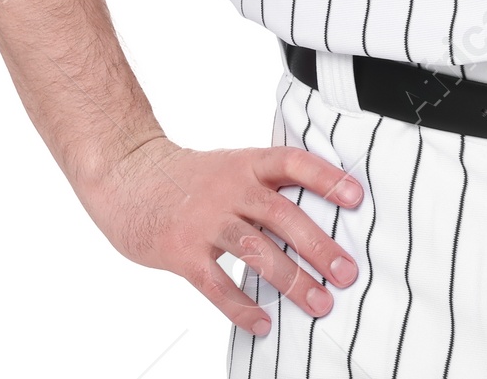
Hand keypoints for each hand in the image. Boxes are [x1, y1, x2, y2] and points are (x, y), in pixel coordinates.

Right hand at [74, 135, 362, 338]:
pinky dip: (242, 307)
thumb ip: (267, 184)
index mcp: (246, 163)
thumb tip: (318, 211)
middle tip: (348, 272)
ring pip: (256, 251)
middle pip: (282, 214)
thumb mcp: (230, 165)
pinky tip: (264, 324)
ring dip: (292, 280)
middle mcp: (230, 188)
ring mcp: (205, 220)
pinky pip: (217, 284)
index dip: (326, 177)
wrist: (129, 177)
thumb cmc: (189, 178)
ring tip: (319, 303)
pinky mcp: (182, 251)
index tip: (357, 198)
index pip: (293, 162)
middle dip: (319, 245)